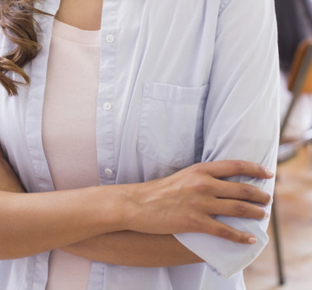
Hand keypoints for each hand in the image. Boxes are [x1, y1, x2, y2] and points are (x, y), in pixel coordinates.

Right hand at [125, 160, 272, 243]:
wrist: (138, 204)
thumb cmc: (160, 190)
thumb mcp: (184, 175)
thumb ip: (203, 177)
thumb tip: (222, 182)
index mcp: (200, 169)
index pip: (235, 166)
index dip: (255, 169)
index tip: (268, 173)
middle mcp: (203, 184)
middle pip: (241, 189)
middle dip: (258, 195)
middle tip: (267, 200)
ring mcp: (200, 204)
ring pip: (237, 209)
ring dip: (254, 213)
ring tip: (262, 216)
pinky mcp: (195, 222)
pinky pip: (224, 231)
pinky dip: (240, 236)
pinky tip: (249, 239)